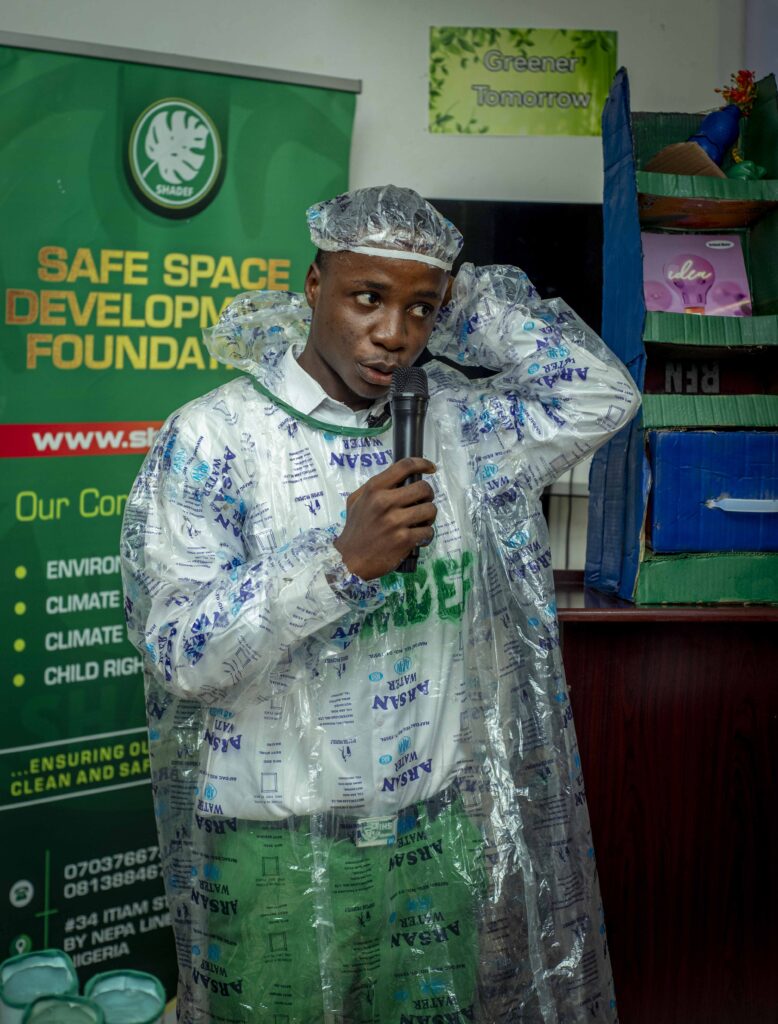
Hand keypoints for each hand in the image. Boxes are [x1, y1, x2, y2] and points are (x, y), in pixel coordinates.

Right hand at [333, 458, 436, 579]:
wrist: (349, 559)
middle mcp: (385, 502)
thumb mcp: (356, 501)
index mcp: (374, 489)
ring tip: (420, 521)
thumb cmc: (355, 528)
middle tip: (422, 503)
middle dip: (427, 495)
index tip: (431, 468)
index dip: (423, 463)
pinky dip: (426, 535)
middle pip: (424, 488)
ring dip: (429, 516)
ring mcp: (395, 521)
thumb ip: (375, 488)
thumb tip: (400, 478)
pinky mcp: (404, 539)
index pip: (405, 466)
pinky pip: (428, 531)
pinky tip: (418, 537)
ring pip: (430, 509)